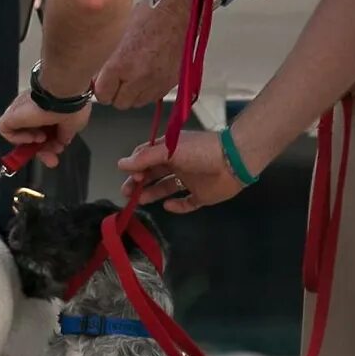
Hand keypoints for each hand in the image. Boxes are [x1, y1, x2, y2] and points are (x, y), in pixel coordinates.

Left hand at [0, 96, 93, 161]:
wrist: (63, 92)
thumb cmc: (71, 105)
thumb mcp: (74, 125)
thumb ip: (65, 135)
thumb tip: (62, 142)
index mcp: (48, 109)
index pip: (44, 130)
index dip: (50, 145)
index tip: (56, 153)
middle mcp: (33, 109)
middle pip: (32, 134)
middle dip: (42, 150)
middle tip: (50, 159)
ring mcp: (20, 111)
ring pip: (21, 133)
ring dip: (33, 144)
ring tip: (44, 141)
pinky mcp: (10, 114)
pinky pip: (7, 130)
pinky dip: (19, 139)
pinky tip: (33, 137)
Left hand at [92, 0, 189, 107]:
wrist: (179, 10)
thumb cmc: (150, 14)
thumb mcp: (118, 33)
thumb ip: (106, 58)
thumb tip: (96, 72)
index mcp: (121, 64)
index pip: (102, 95)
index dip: (100, 88)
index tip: (101, 81)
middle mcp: (139, 77)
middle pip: (119, 103)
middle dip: (115, 92)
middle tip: (116, 79)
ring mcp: (157, 82)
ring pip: (137, 103)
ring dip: (132, 93)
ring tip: (133, 75)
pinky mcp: (171, 82)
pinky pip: (153, 97)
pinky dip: (148, 90)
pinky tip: (147, 73)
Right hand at [117, 131, 243, 214]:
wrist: (233, 160)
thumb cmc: (199, 151)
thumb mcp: (169, 149)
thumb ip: (145, 158)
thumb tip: (121, 164)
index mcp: (171, 150)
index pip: (147, 157)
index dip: (136, 166)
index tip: (131, 176)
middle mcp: (179, 164)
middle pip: (154, 174)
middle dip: (139, 183)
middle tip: (127, 194)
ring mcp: (190, 180)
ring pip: (167, 188)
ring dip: (153, 194)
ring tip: (139, 201)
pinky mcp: (202, 195)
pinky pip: (187, 202)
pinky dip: (177, 206)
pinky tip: (167, 206)